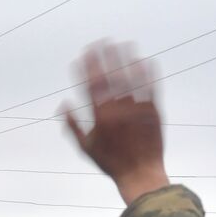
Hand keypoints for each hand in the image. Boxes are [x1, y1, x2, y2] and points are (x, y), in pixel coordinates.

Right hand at [63, 42, 168, 204]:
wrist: (140, 174)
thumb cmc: (111, 163)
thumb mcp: (85, 148)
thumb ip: (72, 126)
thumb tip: (62, 106)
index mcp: (100, 118)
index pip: (90, 86)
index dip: (86, 67)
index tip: (84, 55)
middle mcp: (118, 110)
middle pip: (110, 77)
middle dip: (104, 57)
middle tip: (101, 42)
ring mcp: (136, 109)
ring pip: (130, 78)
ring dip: (125, 58)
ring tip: (122, 44)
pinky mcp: (153, 111)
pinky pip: (150, 87)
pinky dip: (147, 72)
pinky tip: (144, 60)